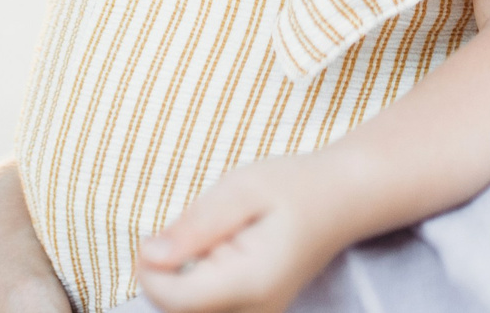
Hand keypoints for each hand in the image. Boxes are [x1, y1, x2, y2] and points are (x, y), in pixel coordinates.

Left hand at [135, 158, 343, 312]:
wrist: (340, 201)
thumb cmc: (291, 188)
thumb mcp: (239, 190)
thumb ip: (195, 226)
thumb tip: (150, 255)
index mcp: (250, 282)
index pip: (175, 300)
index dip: (149, 271)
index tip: (150, 238)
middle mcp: (256, 312)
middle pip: (179, 310)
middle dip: (166, 274)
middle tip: (187, 232)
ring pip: (191, 311)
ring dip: (181, 280)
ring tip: (210, 242)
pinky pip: (208, 309)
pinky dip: (198, 285)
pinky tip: (217, 256)